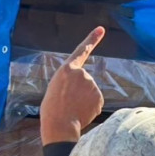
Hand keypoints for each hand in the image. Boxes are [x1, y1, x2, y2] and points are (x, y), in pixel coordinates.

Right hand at [40, 27, 105, 144]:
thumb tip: (82, 90)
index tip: (101, 29)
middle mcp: (82, 74)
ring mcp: (92, 85)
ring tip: (72, 109)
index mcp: (67, 69)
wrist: (60, 125)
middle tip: (67, 103)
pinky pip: (95, 102)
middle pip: (83, 81)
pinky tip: (81, 113)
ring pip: (89, 93)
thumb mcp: (55, 88)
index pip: (81, 51)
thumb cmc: (52, 109)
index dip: (92, 39)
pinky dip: (90, 109)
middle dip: (78, 92)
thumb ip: (69, 82)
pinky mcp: (99, 97)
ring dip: (83, 101)